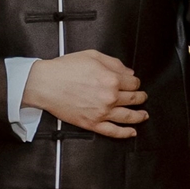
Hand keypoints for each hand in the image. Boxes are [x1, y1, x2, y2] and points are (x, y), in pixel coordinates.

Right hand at [24, 50, 147, 139]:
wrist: (46, 84)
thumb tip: (129, 73)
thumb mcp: (91, 55)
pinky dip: (125, 133)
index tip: (135, 83)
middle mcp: (109, 97)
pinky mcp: (93, 124)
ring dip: (139, 115)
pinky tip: (132, 132)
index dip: (136, 82)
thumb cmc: (65, 69)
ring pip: (128, 117)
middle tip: (142, 97)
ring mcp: (102, 112)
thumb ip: (113, 62)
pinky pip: (113, 131)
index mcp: (111, 79)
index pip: (133, 83)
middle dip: (140, 97)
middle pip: (133, 99)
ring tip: (144, 114)